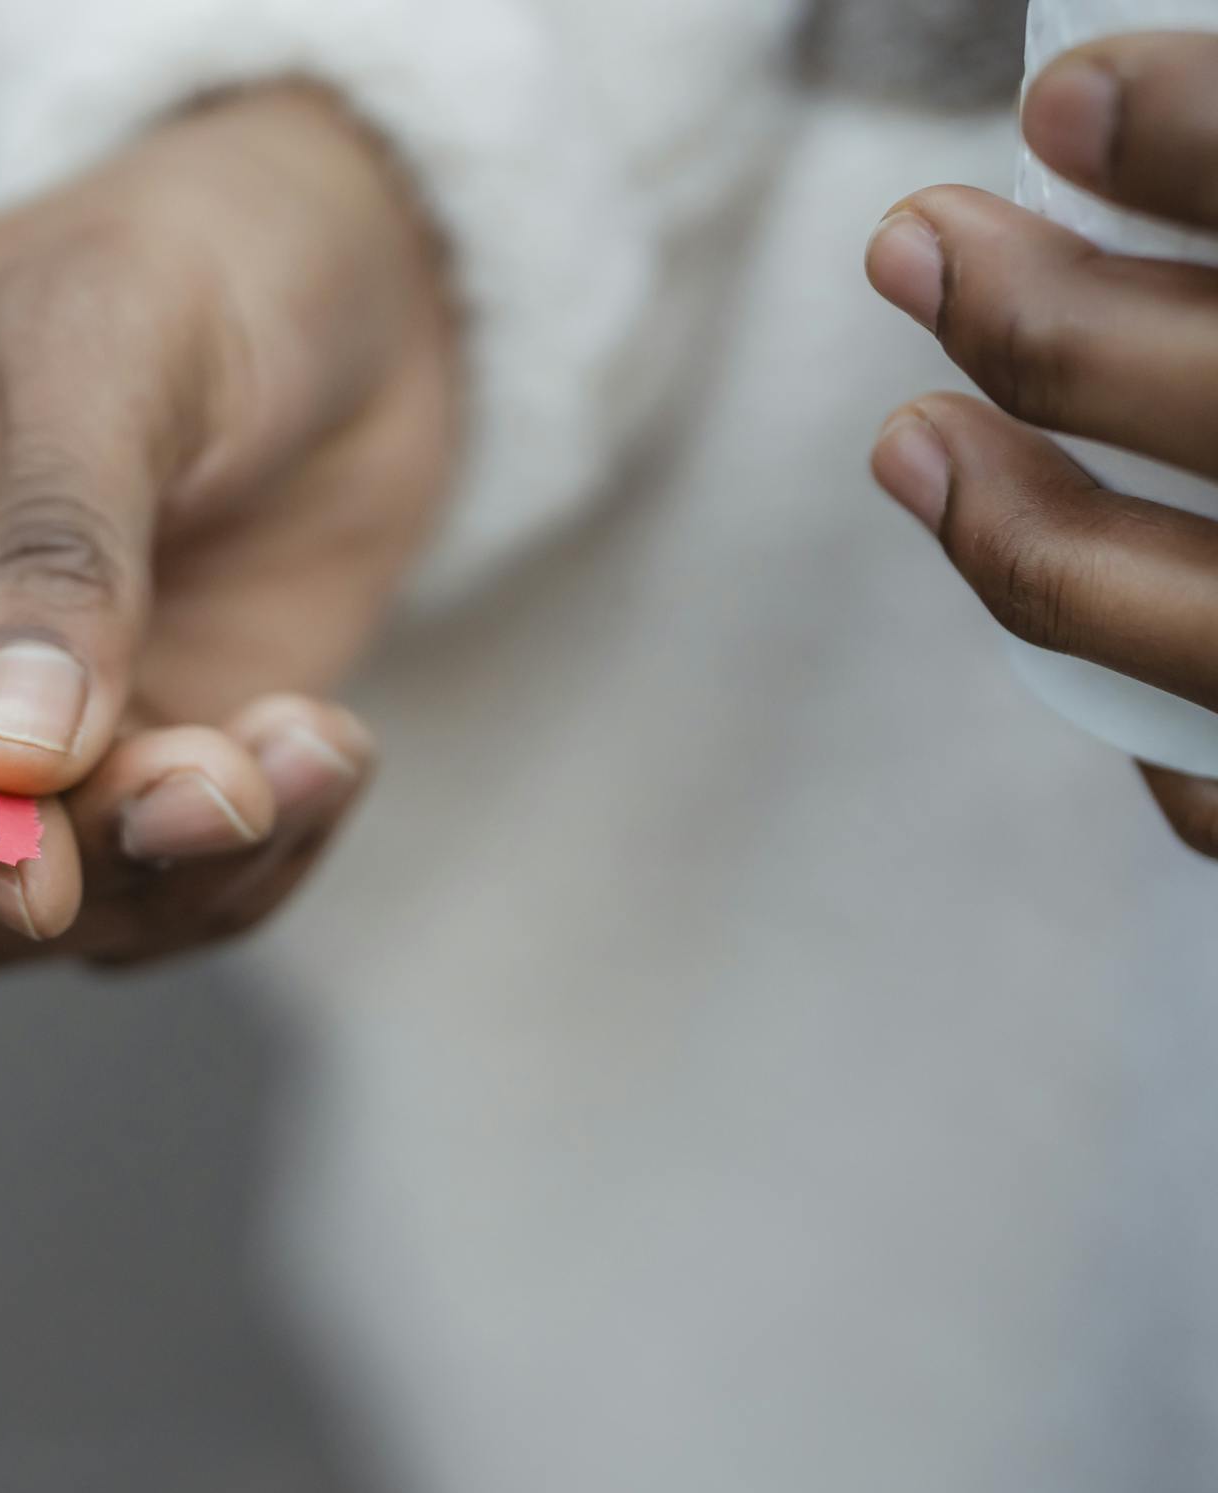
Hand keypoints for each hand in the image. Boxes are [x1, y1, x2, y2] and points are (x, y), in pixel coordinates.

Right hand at [0, 83, 457, 963]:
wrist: (358, 279)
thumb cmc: (206, 251)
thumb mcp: (118, 351)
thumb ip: (58, 558)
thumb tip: (3, 762)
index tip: (42, 871)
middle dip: (59, 846)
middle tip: (228, 786)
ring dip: (160, 871)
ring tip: (307, 753)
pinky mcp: (83, 780)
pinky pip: (117, 903)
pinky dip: (230, 871)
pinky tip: (321, 757)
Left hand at [867, 31, 1217, 855]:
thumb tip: (1086, 124)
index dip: (1208, 138)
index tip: (1058, 100)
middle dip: (1058, 337)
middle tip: (912, 243)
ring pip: (1203, 630)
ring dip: (1028, 534)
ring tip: (913, 438)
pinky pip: (1217, 785)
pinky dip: (1138, 716)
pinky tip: (1053, 623)